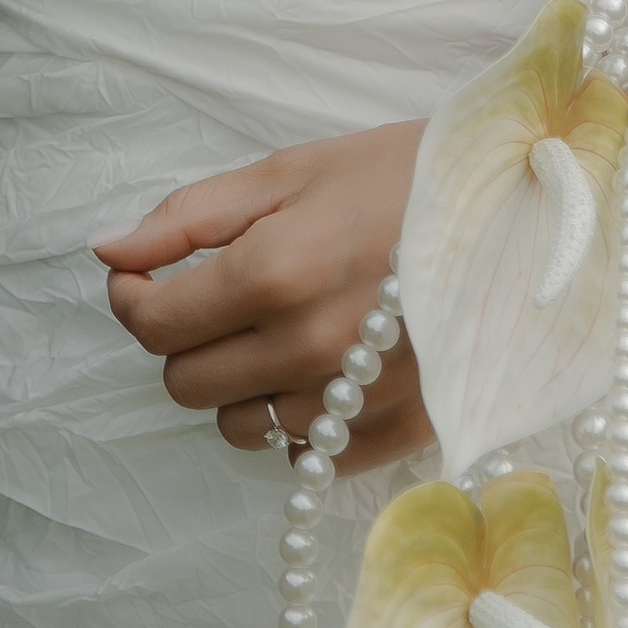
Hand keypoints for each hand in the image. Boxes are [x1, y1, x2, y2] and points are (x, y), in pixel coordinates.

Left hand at [93, 120, 431, 467]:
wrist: (520, 214)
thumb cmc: (398, 178)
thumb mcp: (285, 173)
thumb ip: (187, 218)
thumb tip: (108, 249)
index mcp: (272, 276)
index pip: (151, 324)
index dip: (132, 295)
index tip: (147, 273)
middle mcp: (307, 352)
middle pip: (185, 383)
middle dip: (183, 337)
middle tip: (219, 292)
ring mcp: (353, 405)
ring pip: (238, 426)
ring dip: (238, 381)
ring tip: (279, 326)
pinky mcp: (396, 437)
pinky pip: (302, 454)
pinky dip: (295, 415)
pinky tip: (322, 364)